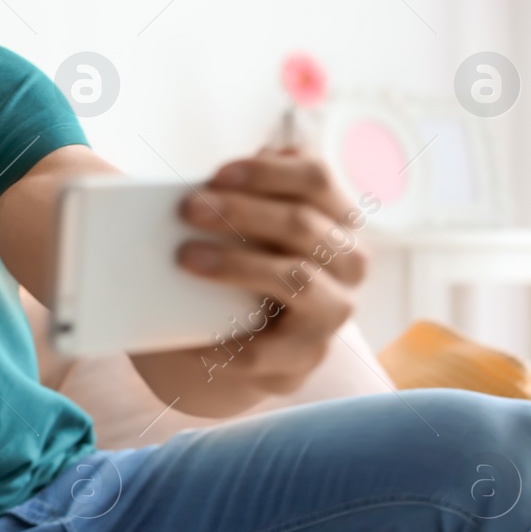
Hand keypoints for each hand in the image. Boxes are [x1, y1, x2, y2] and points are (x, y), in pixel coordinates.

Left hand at [174, 145, 367, 394]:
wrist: (230, 342)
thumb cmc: (239, 265)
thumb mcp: (243, 224)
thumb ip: (237, 194)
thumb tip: (196, 186)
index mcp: (336, 217)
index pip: (317, 178)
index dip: (268, 171)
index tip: (216, 175)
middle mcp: (347, 263)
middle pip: (304, 225)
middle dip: (242, 212)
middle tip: (189, 209)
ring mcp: (331, 313)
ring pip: (298, 280)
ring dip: (238, 265)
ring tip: (185, 258)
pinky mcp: (302, 360)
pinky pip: (262, 351)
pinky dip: (219, 341)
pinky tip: (183, 335)